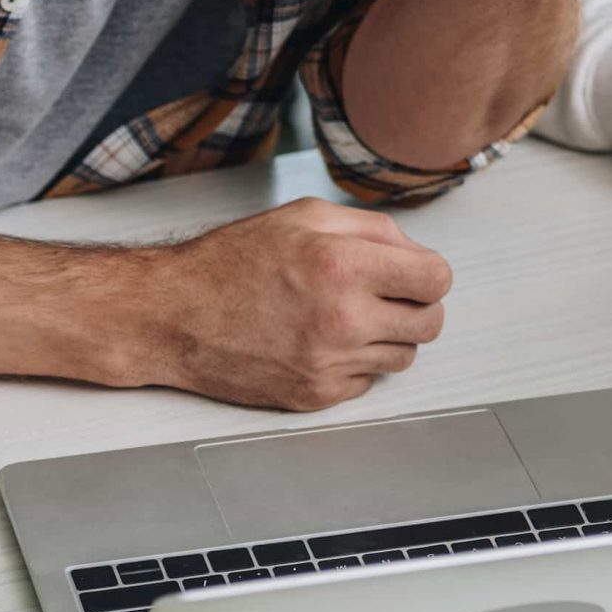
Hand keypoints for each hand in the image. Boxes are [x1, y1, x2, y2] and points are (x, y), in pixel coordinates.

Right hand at [126, 198, 453, 410]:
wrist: (174, 315)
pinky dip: (355, 363)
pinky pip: (366, 382)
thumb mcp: (307, 215)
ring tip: (348, 316)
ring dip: (388, 336)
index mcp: (344, 265)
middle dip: (416, 306)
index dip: (429, 274)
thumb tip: (417, 253)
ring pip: (403, 357)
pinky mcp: (313, 396)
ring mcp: (328, 363)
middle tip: (388, 296)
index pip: (437, 280)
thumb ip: (374, 229)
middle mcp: (341, 318)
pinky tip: (324, 341)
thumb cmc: (232, 262)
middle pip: (430, 324)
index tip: (415, 274)